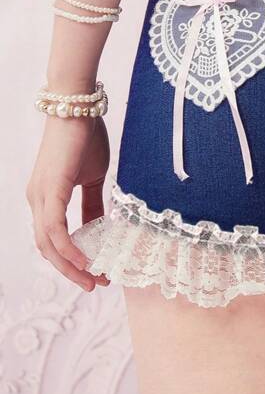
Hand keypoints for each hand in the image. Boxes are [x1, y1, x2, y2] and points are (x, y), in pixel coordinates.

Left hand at [26, 115, 111, 291]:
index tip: (96, 273)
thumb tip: (99, 227)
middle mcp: (37, 201)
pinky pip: (55, 230)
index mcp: (46, 198)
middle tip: (96, 284)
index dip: (72, 260)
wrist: (78, 109)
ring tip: (94, 279)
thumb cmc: (85, 138)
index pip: (53, 240)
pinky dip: (69, 249)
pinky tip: (86, 261)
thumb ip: (93, 204)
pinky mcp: (50, 191)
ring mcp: (40, 197)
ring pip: (49, 245)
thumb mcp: (93, 178)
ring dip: (72, 266)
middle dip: (72, 271)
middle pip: (47, 249)